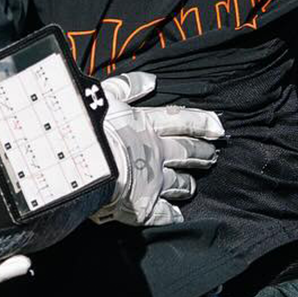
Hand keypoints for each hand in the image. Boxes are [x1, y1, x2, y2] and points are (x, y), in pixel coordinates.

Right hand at [92, 72, 223, 226]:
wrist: (79, 160)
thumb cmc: (87, 125)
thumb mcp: (106, 94)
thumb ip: (129, 86)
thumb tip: (152, 80)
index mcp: (147, 124)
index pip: (181, 121)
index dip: (201, 123)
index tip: (218, 127)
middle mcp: (156, 152)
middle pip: (186, 152)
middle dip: (201, 153)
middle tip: (213, 155)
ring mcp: (153, 180)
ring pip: (178, 183)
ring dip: (187, 184)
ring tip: (193, 185)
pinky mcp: (144, 206)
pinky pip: (162, 213)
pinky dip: (171, 215)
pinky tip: (178, 216)